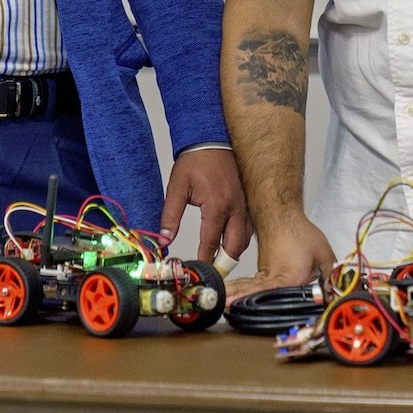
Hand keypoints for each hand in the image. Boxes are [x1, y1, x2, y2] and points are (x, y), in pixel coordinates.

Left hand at [159, 149, 251, 263]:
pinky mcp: (245, 201)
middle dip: (224, 262)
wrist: (211, 140)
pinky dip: (240, 239)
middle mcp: (235, 207)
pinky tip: (230, 244)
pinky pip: (248, 227)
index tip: (199, 270)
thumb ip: (170, 215)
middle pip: (234, 246)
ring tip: (220, 262)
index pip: (211, 241)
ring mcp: (243, 204)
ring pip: (244, 238)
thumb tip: (164, 238)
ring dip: (233, 252)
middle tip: (212, 272)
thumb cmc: (195, 161)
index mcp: (217, 205)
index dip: (205, 258)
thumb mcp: (177, 187)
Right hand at [223, 211, 334, 304]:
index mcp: (290, 278)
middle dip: (240, 301)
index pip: (279, 298)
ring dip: (237, 295)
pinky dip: (242, 288)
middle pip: (256, 293)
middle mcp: (273, 277)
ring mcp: (265, 272)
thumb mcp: (324, 255)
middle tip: (224, 307)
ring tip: (223, 304)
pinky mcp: (262, 268)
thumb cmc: (301, 234)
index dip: (268, 310)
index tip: (255, 314)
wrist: (282, 215)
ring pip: (251, 288)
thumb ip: (329, 278)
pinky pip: (252, 283)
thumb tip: (332, 294)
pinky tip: (234, 293)